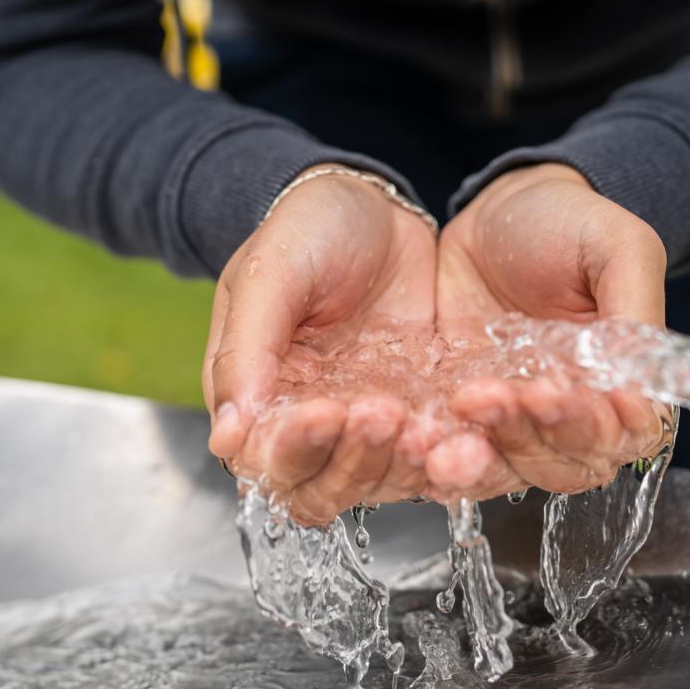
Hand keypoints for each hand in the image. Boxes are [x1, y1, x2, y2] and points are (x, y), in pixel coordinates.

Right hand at [204, 167, 437, 523]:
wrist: (374, 202)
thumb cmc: (306, 230)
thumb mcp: (270, 272)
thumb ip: (245, 350)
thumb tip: (227, 437)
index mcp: (258, 397)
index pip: (268, 458)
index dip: (295, 450)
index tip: (323, 413)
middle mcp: (311, 423)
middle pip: (325, 486)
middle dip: (355, 460)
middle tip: (383, 412)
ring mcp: (369, 421)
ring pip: (381, 480)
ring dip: (402, 463)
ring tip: (425, 426)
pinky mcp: (420, 410)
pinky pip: (434, 451)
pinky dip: (447, 451)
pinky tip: (462, 430)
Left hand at [431, 163, 668, 498]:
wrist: (499, 209)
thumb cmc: (569, 224)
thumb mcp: (617, 246)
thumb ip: (636, 311)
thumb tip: (642, 390)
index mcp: (621, 384)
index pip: (622, 434)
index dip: (593, 425)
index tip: (558, 393)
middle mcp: (571, 414)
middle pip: (564, 463)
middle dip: (531, 437)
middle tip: (497, 396)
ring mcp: (514, 420)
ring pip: (509, 469)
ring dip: (482, 458)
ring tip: (454, 425)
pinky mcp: (460, 414)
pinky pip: (454, 450)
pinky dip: (438, 453)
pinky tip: (419, 439)